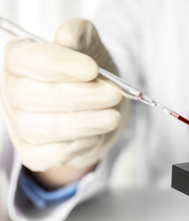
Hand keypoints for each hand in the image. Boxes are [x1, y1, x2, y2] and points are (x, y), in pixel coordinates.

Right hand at [0, 18, 129, 188]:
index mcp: (21, 60)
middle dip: (80, 97)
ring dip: (84, 123)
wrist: (104, 105)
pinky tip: (96, 134)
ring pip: (44, 128)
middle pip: (34, 97)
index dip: (61, 65)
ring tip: (112, 116)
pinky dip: (78, 146)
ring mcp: (20, 125)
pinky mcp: (33, 152)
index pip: (29, 60)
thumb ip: (80, 35)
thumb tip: (65, 37)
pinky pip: (51, 154)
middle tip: (113, 94)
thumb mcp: (92, 46)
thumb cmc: (93, 74)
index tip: (92, 69)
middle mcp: (14, 92)